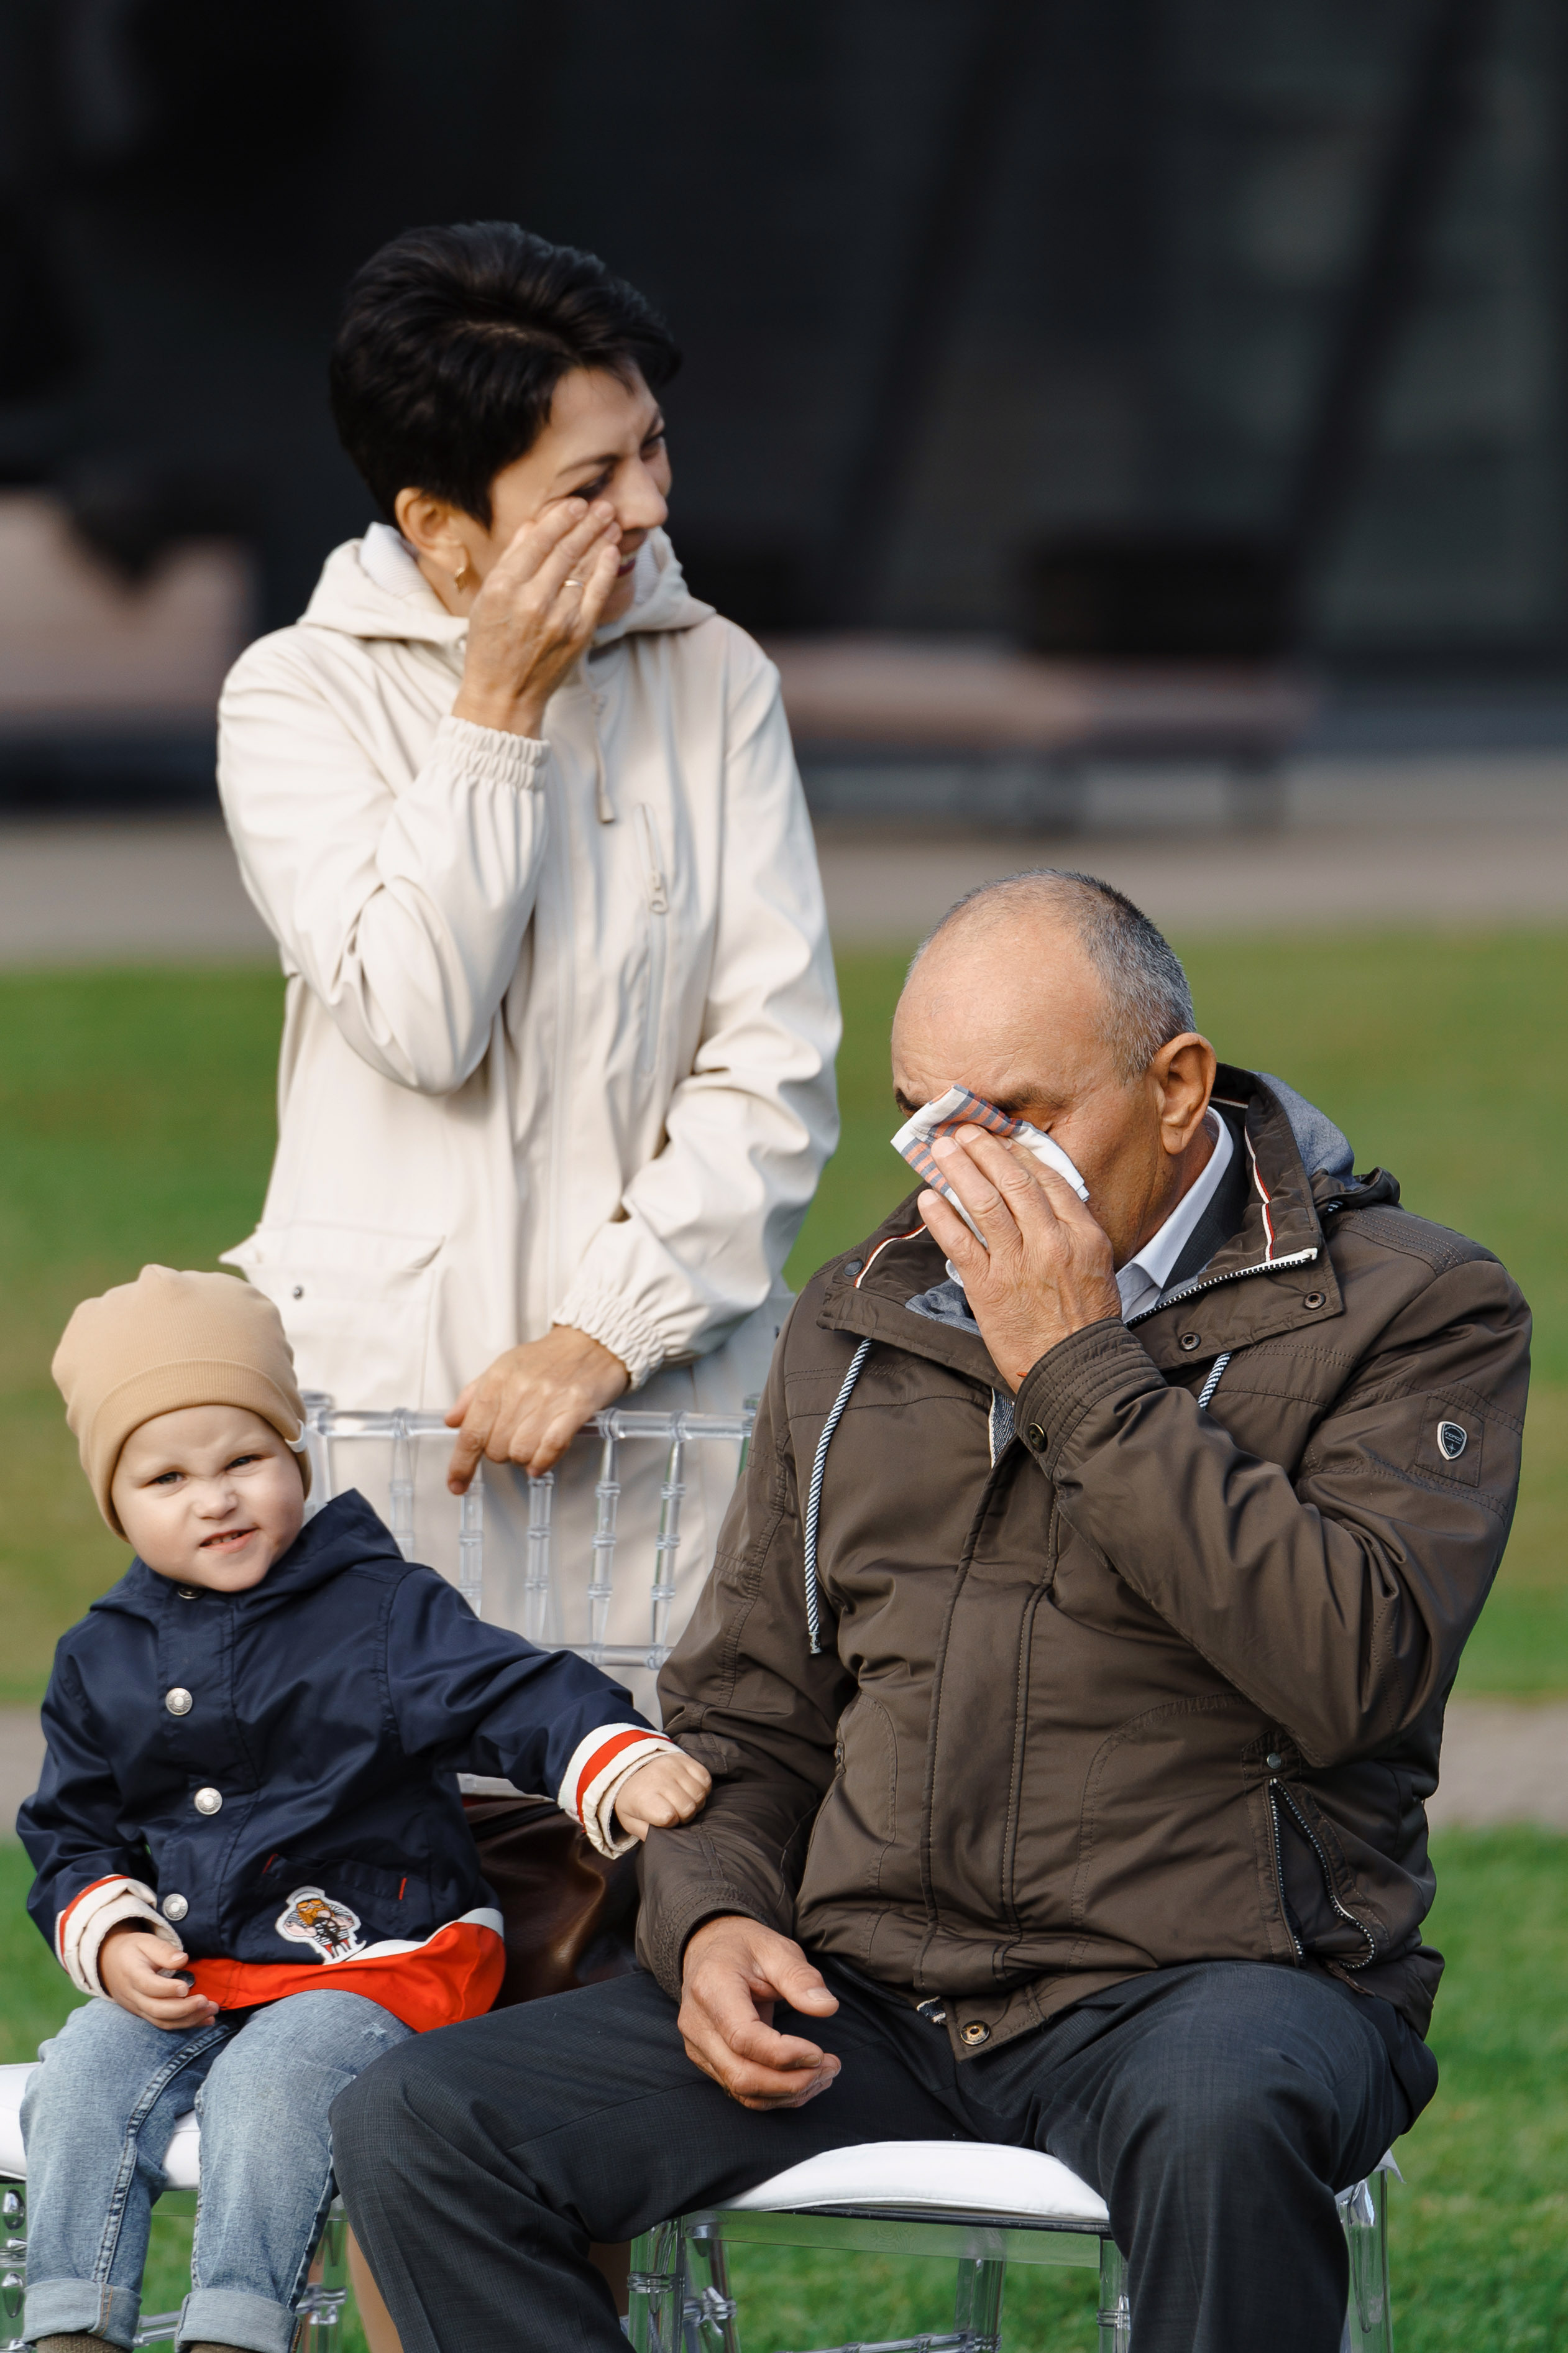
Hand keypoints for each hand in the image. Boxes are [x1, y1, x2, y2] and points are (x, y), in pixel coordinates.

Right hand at [98, 1925, 217, 2027]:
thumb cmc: (132, 1950)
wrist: (109, 1964)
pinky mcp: (144, 2014)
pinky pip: (163, 2024)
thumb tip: (183, 1959)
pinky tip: (205, 2020)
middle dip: (184, 2009)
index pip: (148, 1986)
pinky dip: (185, 2024)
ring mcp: (137, 2008)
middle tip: (207, 2002)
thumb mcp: (145, 1941)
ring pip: (162, 2021)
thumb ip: (163, 1950)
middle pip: (156, 2009)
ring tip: (212, 2012)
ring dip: (188, 2019)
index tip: (187, 1987)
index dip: (167, 1989)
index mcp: (131, 1974)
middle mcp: (132, 1995)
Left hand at [446, 1324, 628, 1491]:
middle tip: (514, 1440)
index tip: (456, 1484)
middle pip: (495, 1448)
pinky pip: (551, 1447)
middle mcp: (518, 1390)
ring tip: (532, 1444)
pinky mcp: (574, 1408)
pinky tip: (540, 1463)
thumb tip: (452, 1421)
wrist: (591, 1342)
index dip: (461, 1464)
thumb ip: (473, 1395)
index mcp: (496, 1380)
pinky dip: (542, 1462)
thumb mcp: (503, 1367)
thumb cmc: (547, 1358)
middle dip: (501, 1454)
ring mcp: (547, 1400)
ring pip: (521, 1452)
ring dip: (524, 1458)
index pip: (471, 1432)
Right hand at [452, 498, 622, 736]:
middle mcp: (532, 599)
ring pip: (584, 568)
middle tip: (602, 506)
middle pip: (566, 550)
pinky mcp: (578, 633)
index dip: (561, 518)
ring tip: (611, 522)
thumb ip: (511, 559)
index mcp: (503, 586)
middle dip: (587, 524)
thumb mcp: (486, 598)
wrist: (504, 694)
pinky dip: (606, 569)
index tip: (575, 504)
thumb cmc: (490, 644)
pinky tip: (612, 552)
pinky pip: (597, 593)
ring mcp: (559, 617)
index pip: (538, 541)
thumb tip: (536, 524)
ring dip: (601, 541)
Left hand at [613, 1750, 712, 1840]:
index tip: (664, 1820)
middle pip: (688, 1807)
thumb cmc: (634, 1800)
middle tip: (676, 1812)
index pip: (668, 1816)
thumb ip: (645, 1833)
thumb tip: (662, 1840)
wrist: (632, 1768)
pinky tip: (690, 1790)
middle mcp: (658, 1778)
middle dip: (685, 1815)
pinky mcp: (685, 1759)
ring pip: (699, 1794)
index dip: (671, 1823)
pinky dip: (702, 1788)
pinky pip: (705, 1778)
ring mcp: (673, 1766)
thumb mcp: (630, 1820)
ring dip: (695, 1802)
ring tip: (683, 1801)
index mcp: (642, 1797)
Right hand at [677, 1916, 840, 2110]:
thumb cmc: (744, 1947)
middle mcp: (698, 2024)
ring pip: (742, 2090)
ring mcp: (698, 2046)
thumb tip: (827, 2007)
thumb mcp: (775, 1947)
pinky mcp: (707, 2061)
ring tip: (824, 2075)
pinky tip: (804, 2080)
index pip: (744, 2038)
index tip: (819, 2053)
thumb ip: (799, 1977)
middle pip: (741, 2075)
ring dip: (788, 2093)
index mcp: (711, 1989)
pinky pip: (740, 2090)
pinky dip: (776, 2094)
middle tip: (831, 2067)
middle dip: (792, 2082)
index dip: (784, 2054)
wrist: (709, 1949)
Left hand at [917, 1128, 1121, 1388]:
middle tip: (964, 1132)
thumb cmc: (1087, 1321)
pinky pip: (960, 1244)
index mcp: (1082, 1234)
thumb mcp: (1097, 1265)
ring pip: (984, 1204)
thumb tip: (1043, 1198)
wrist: (1076, 1370)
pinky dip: (942, 1218)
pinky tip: (929, 1199)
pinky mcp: (990, 1288)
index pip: (1048, 1178)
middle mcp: (1051, 1243)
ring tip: (941, 1151)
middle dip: (984, 1150)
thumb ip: (1072, 1229)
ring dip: (959, 1171)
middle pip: (1013, 1182)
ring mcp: (1018, 1265)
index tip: (1000, 1137)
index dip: (1018, 1152)